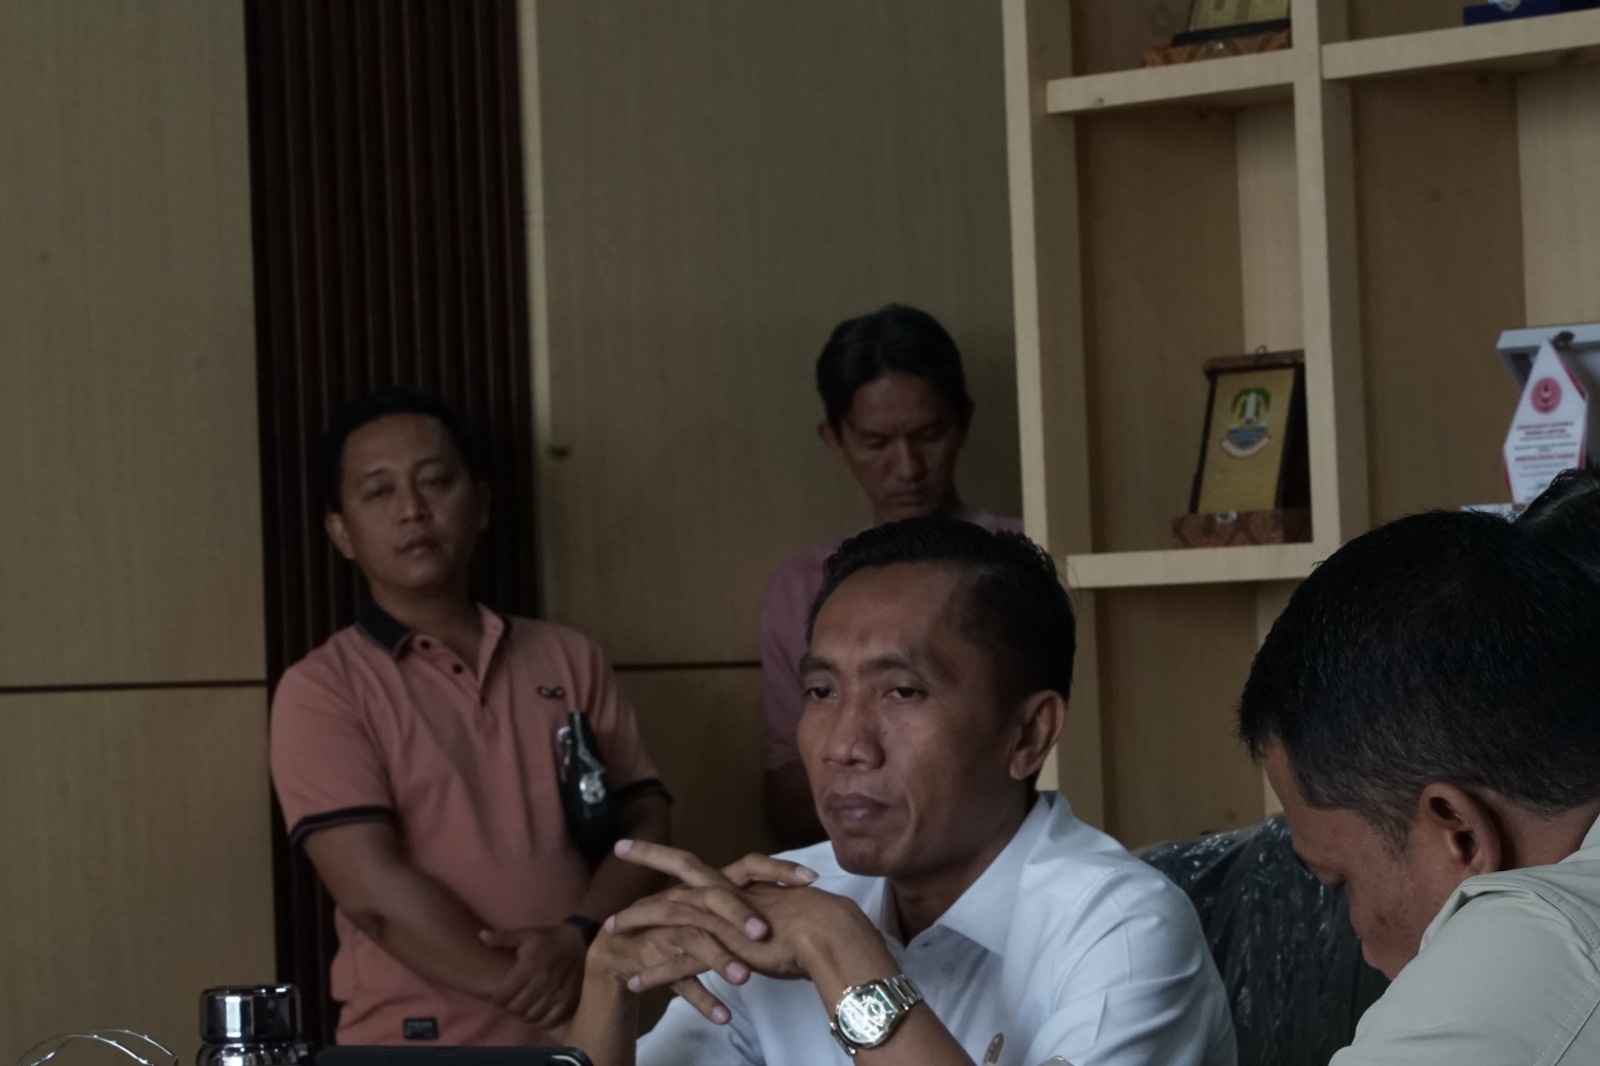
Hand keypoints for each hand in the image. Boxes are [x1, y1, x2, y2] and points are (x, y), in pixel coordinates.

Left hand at [478, 921, 586, 1029]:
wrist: (581, 942)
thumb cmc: (549, 939)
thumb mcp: (526, 934)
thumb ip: (503, 938)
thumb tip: (481, 936)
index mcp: (529, 966)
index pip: (503, 995)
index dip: (497, 998)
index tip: (499, 995)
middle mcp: (542, 982)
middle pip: (516, 1008)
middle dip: (509, 1006)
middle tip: (511, 1001)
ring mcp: (556, 993)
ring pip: (531, 1016)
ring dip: (524, 1014)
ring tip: (524, 1006)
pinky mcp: (568, 1001)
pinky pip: (549, 1020)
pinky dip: (541, 1020)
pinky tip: (539, 1012)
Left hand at [596, 839, 880, 1023]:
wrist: (826, 932)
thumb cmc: (813, 924)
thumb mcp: (777, 910)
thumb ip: (759, 909)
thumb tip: (757, 913)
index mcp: (734, 885)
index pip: (695, 863)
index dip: (669, 853)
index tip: (645, 843)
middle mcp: (724, 894)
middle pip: (678, 868)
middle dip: (648, 855)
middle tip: (618, 847)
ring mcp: (720, 918)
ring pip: (669, 917)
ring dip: (637, 925)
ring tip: (609, 935)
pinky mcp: (721, 946)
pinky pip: (680, 961)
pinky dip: (655, 973)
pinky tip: (635, 983)